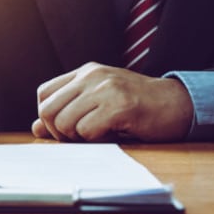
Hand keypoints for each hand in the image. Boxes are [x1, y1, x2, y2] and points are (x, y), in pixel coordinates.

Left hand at [31, 62, 193, 141]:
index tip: (65, 128)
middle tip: (79, 138)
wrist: (178, 105)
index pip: (43, 94)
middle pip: (47, 110)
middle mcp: (92, 76)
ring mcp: (106, 89)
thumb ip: (67, 112)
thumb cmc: (137, 107)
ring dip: (76, 138)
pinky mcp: (120, 106)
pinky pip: (86, 131)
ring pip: (64, 122)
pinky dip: (94, 141)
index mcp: (85, 72)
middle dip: (58, 132)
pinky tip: (111, 135)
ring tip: (97, 135)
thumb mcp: (98, 104)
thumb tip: (36, 128)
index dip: (47, 117)